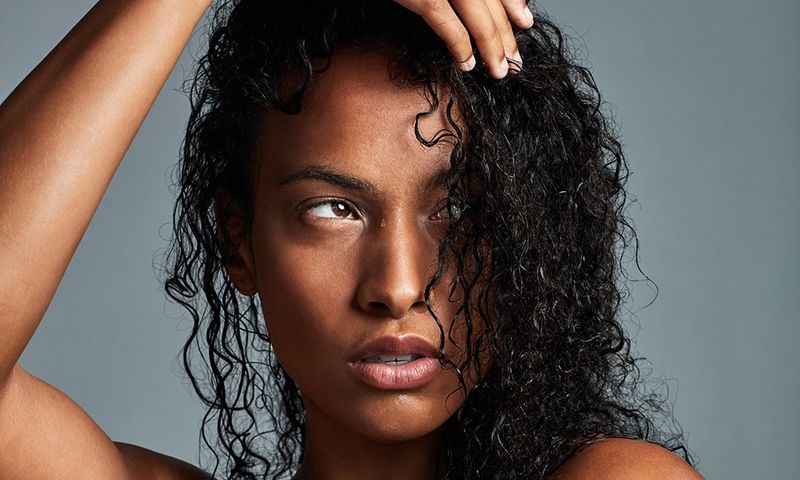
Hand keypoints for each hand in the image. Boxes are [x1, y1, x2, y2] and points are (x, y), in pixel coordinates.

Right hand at [393, 0, 534, 77]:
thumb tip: (479, 7)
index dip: (513, 4)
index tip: (524, 23)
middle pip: (491, 1)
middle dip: (506, 33)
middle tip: (515, 60)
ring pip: (478, 15)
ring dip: (492, 46)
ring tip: (499, 70)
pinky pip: (448, 23)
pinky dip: (461, 46)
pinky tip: (468, 64)